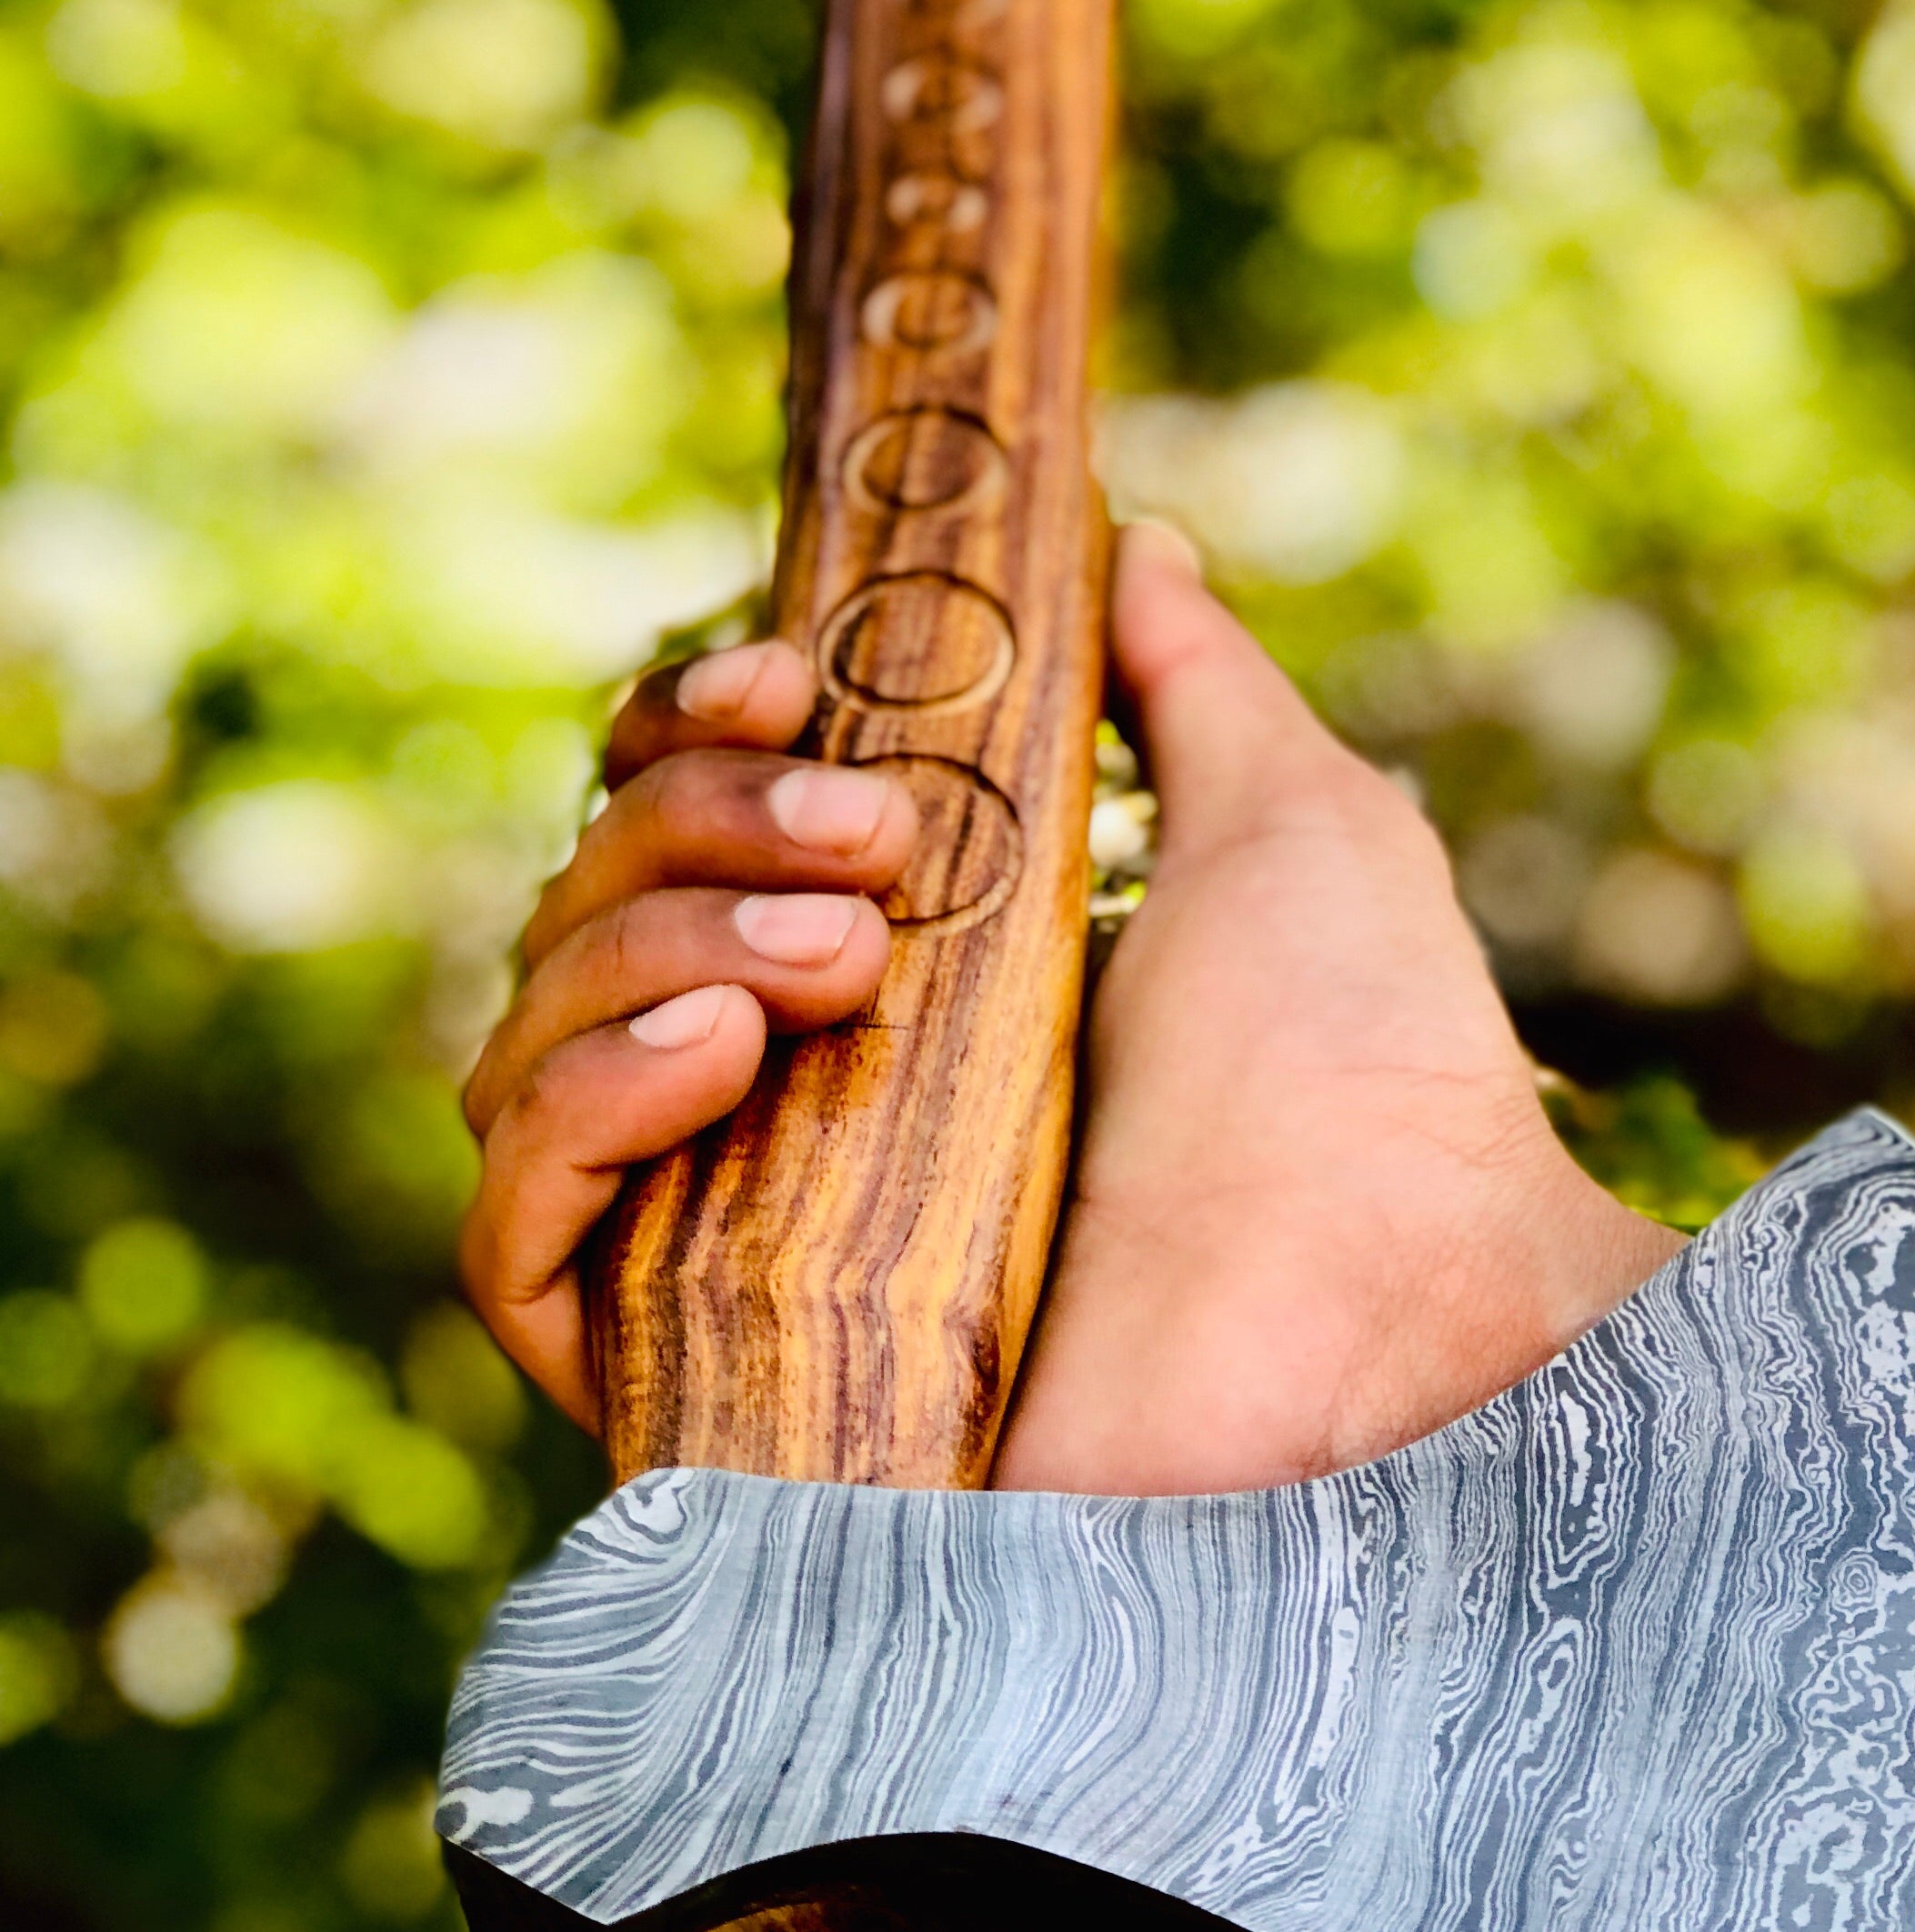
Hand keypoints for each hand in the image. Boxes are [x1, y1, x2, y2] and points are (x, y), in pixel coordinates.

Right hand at [456, 524, 1679, 1485]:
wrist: (1389, 1320)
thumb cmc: (1368, 1084)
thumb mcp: (1291, 825)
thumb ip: (1191, 683)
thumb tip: (1131, 545)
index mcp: (914, 980)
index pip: (678, 833)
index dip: (687, 737)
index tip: (776, 679)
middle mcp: (800, 1109)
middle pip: (588, 914)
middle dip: (694, 823)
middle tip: (873, 844)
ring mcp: (734, 1249)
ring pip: (528, 1049)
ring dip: (648, 944)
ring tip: (837, 959)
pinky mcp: (696, 1385)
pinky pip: (509, 1240)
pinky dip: (573, 1114)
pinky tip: (713, 1059)